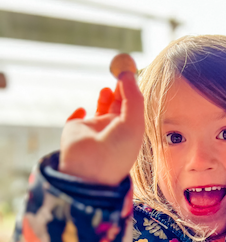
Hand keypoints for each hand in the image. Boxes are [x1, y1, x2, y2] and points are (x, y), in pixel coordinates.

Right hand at [59, 71, 144, 185]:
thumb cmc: (118, 148)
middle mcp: (113, 129)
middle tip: (120, 75)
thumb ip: (132, 96)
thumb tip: (127, 74)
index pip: (133, 107)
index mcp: (130, 130)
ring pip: (100, 107)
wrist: (92, 167)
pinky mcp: (75, 130)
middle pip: (118, 104)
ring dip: (104, 96)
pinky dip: (77, 111)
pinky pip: (76, 117)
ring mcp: (94, 129)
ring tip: (106, 91)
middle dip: (119, 90)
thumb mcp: (133, 120)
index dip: (132, 91)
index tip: (130, 75)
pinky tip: (82, 110)